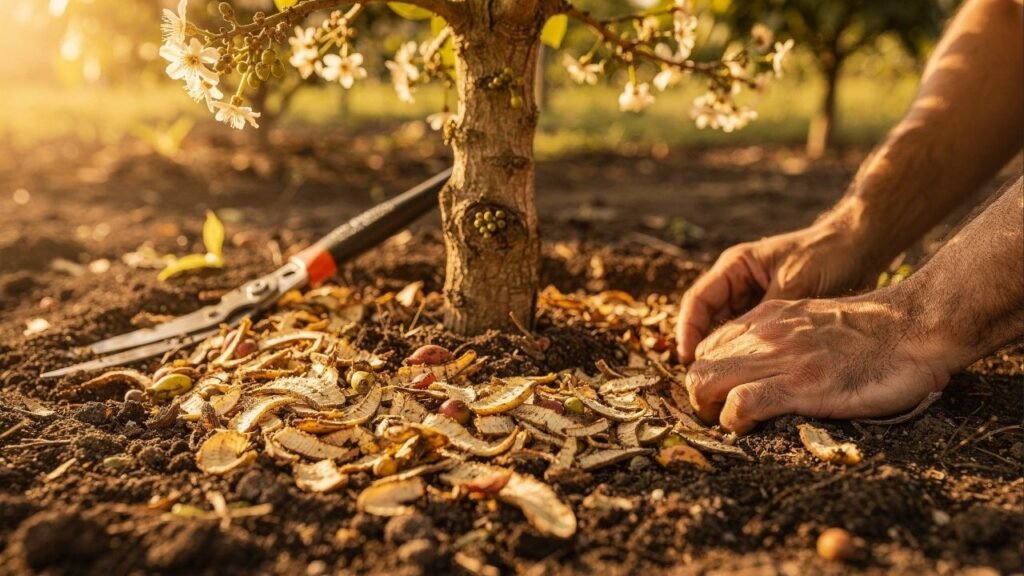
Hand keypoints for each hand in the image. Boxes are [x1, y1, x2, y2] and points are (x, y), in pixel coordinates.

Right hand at [676, 220, 878, 363]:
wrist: (862, 246)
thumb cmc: (827, 254)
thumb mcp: (794, 282)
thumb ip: (768, 312)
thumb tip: (748, 351)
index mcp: (735, 267)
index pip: (697, 301)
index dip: (688, 331)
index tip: (689, 360)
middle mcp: (739, 284)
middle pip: (708, 321)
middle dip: (704, 352)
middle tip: (703, 382)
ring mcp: (756, 300)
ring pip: (729, 335)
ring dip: (726, 358)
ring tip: (723, 385)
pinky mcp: (775, 316)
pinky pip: (753, 341)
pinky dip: (749, 359)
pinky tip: (751, 379)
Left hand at [683, 295, 952, 433]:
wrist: (915, 326)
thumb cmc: (876, 332)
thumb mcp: (816, 320)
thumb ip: (787, 335)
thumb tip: (771, 364)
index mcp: (769, 317)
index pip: (710, 344)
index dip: (709, 373)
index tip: (722, 395)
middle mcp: (764, 334)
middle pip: (699, 367)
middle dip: (700, 398)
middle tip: (722, 417)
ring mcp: (779, 359)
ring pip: (706, 382)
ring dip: (710, 411)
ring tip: (734, 425)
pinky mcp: (799, 385)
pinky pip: (739, 405)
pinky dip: (735, 422)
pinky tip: (752, 429)